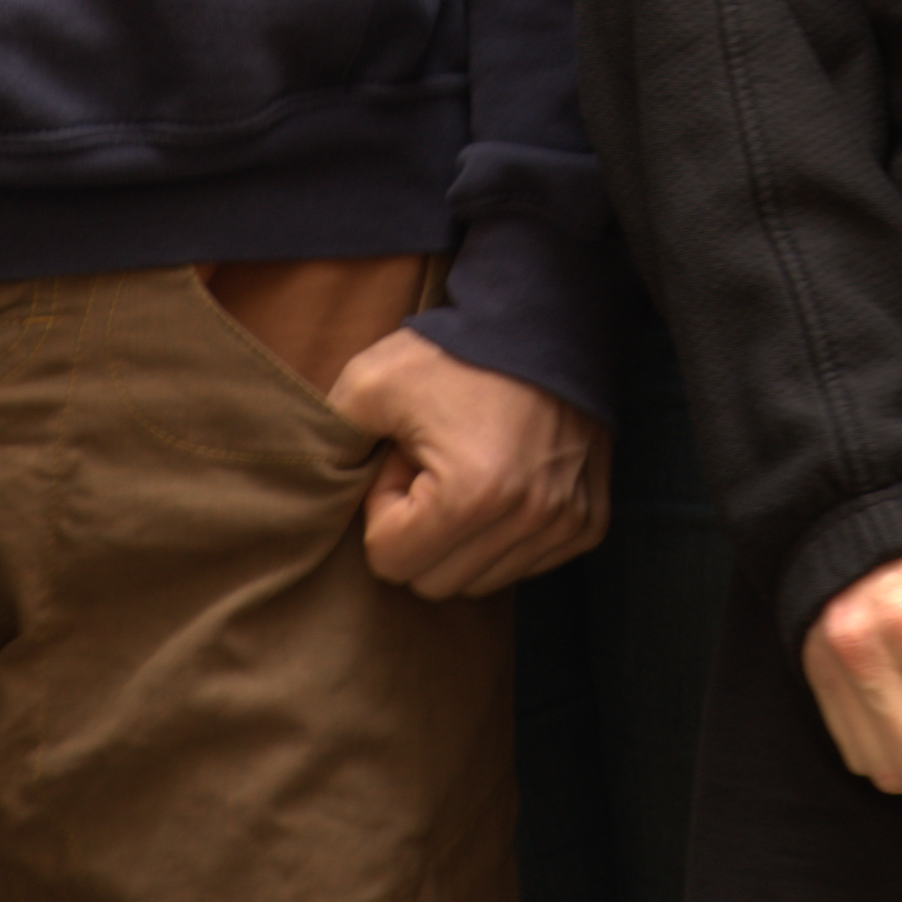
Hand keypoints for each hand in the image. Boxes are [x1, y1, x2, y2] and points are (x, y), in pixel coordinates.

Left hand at [329, 326, 609, 598]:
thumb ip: (329, 439)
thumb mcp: (372, 380)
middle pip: (433, 582)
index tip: (402, 457)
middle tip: (430, 465)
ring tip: (465, 469)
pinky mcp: (588, 523)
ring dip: (461, 535)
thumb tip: (313, 488)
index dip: (383, 507)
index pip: (391, 561)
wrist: (545, 318)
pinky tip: (502, 480)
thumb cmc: (454, 352)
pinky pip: (524, 566)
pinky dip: (502, 536)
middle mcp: (528, 519)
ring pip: (479, 582)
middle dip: (419, 529)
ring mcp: (565, 524)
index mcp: (471, 495)